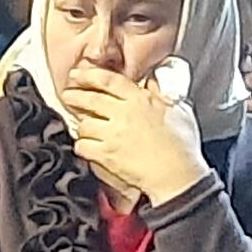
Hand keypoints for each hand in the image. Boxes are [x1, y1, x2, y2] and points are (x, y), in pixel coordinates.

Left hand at [53, 57, 206, 208]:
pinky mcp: (107, 156)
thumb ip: (161, 93)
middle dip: (74, 95)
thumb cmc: (182, 146)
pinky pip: (83, 146)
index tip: (78, 75)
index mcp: (140, 100)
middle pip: (89, 99)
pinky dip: (82, 146)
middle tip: (69, 95)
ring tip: (85, 127)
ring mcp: (113, 136)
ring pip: (84, 124)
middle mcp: (123, 115)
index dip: (88, 75)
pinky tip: (87, 146)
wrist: (178, 175)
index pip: (107, 80)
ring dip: (83, 126)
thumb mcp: (178, 109)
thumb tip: (153, 80)